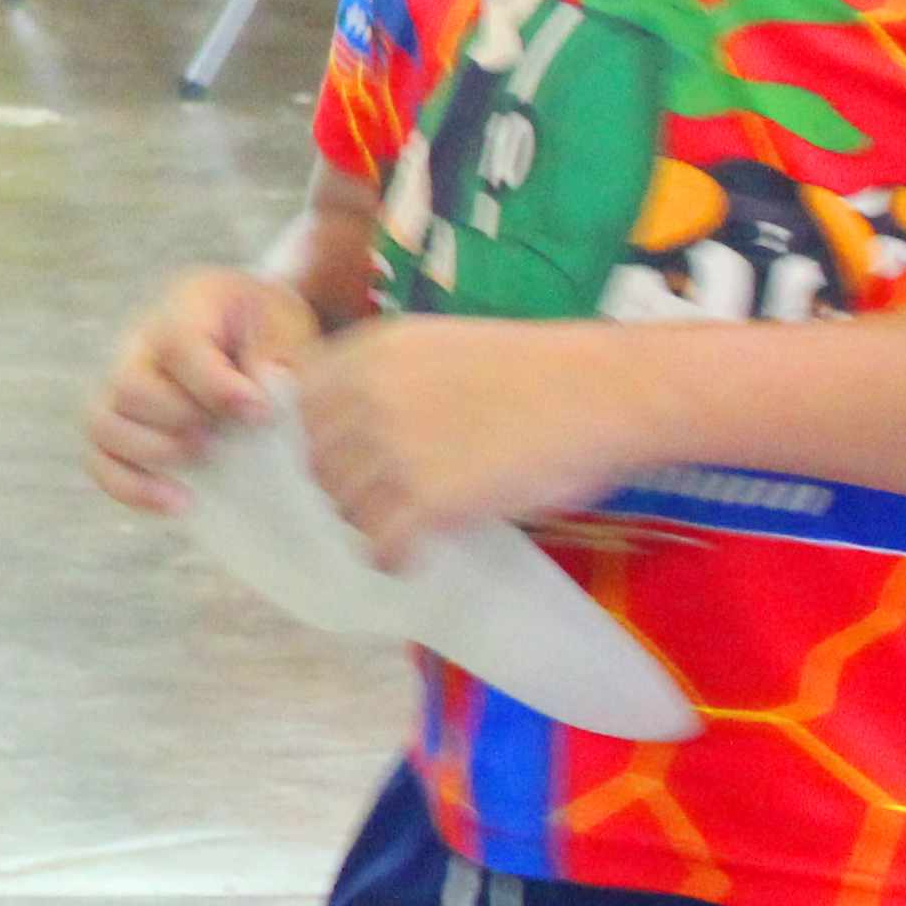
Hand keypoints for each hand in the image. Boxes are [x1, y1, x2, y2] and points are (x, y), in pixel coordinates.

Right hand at [87, 267, 320, 512]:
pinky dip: (132, 487)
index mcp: (184, 305)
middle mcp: (138, 343)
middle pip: (129, 386)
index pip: (178, 343)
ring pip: (102, 424)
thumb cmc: (267, 328)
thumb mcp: (285, 324)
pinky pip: (99, 459)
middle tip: (222, 434)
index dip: (214, 385)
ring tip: (202, 460)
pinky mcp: (119, 426)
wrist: (249, 328)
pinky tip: (179, 503)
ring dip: (153, 452)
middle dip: (179, 419)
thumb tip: (263, 395)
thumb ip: (278, 354)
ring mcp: (119, 385)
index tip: (258, 414)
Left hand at [297, 316, 648, 569]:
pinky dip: (393, 558)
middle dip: (344, 486)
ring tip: (401, 528)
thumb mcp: (439, 347)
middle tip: (378, 502)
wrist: (603, 391)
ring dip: (368, 523)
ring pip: (345, 507)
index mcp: (368, 354)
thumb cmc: (537, 369)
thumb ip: (386, 379)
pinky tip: (412, 557)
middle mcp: (367, 398)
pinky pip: (382, 545)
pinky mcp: (427, 501)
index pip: (301, 409)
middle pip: (318, 463)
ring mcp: (393, 450)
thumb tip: (349, 429)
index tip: (345, 460)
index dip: (321, 440)